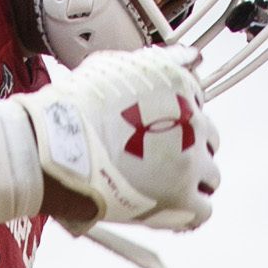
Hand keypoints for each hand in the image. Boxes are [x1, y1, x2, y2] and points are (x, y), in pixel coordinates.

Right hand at [22, 50, 216, 234]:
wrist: (57, 148)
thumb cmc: (75, 109)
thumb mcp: (115, 65)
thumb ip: (158, 62)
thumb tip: (186, 56)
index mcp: (180, 86)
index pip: (197, 103)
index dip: (178, 118)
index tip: (161, 129)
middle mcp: (193, 121)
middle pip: (208, 138)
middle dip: (188, 147)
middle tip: (160, 158)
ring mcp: (190, 161)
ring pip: (210, 176)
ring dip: (192, 180)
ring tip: (162, 185)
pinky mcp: (181, 199)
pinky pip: (202, 210)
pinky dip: (188, 211)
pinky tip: (169, 208)